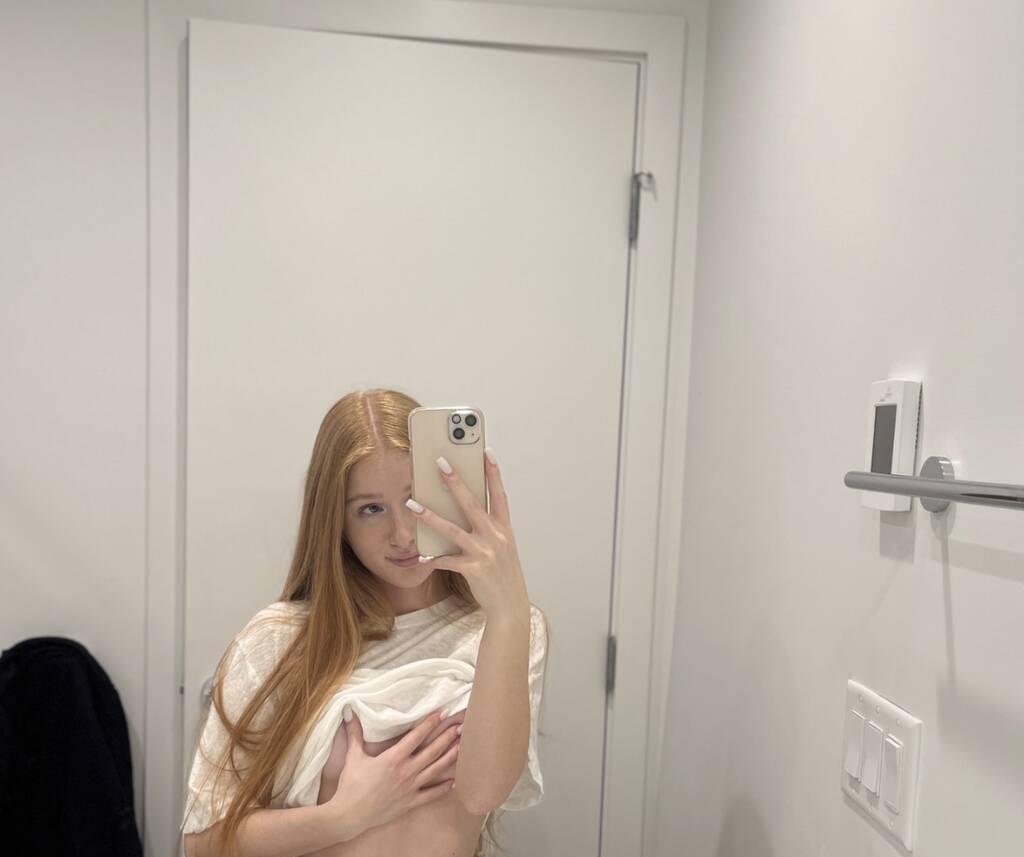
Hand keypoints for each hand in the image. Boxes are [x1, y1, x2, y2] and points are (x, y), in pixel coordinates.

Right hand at [323, 711, 460, 836]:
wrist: (350, 815)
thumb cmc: (351, 785)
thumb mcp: (353, 756)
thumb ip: (354, 733)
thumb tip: (349, 712)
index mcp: (394, 758)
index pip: (416, 736)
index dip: (429, 724)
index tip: (441, 714)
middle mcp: (406, 771)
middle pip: (431, 751)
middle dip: (446, 738)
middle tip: (460, 727)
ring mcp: (411, 788)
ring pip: (435, 770)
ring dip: (449, 757)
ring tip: (461, 747)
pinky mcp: (410, 802)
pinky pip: (431, 795)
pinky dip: (443, 788)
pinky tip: (454, 782)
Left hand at [407, 450, 529, 621]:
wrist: (510, 607)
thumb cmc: (503, 576)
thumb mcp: (502, 548)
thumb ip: (489, 529)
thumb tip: (466, 512)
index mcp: (504, 529)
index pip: (498, 495)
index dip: (493, 473)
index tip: (486, 452)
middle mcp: (496, 536)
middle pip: (472, 503)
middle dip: (455, 481)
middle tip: (440, 463)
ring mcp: (485, 552)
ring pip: (452, 529)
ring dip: (429, 515)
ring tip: (411, 503)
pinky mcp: (473, 569)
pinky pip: (446, 560)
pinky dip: (433, 558)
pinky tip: (420, 558)